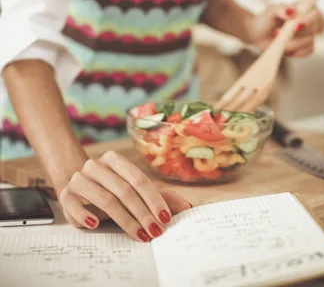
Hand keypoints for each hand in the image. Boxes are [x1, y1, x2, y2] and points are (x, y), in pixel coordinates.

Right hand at [59, 150, 191, 240]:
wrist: (77, 188)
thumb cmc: (111, 190)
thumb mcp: (135, 191)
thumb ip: (160, 197)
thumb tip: (187, 207)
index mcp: (114, 159)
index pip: (138, 179)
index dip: (153, 199)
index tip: (165, 218)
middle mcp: (95, 165)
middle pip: (123, 190)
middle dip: (142, 213)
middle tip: (155, 231)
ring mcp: (79, 179)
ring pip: (104, 199)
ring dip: (124, 220)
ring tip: (138, 234)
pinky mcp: (66, 194)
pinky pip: (76, 205)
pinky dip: (86, 215)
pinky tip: (96, 225)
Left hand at [248, 3, 323, 57]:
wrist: (259, 34)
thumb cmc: (266, 19)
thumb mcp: (270, 11)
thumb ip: (280, 9)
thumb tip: (289, 12)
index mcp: (305, 8)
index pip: (315, 13)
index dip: (307, 21)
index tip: (294, 25)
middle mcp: (310, 20)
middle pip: (314, 29)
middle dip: (295, 34)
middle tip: (276, 33)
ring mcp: (310, 34)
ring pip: (309, 41)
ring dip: (291, 43)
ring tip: (276, 39)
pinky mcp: (306, 46)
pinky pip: (307, 51)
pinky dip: (295, 51)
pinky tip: (284, 47)